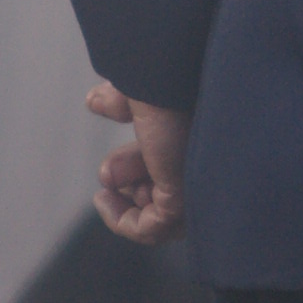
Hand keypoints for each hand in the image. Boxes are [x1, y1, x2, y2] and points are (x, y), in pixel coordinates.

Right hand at [88, 81, 189, 244]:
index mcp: (205, 138)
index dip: (143, 168)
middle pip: (173, 194)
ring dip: (128, 205)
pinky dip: (123, 221)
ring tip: (106, 191)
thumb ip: (121, 102)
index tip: (114, 162)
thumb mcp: (137, 92)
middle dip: (134, 184)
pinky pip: (152, 229)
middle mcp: (207, 162)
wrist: (168, 73)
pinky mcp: (181, 198)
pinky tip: (104, 200)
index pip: (181, 172)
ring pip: (165, 216)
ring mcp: (196, 182)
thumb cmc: (161, 74)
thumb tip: (95, 101)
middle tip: (108, 175)